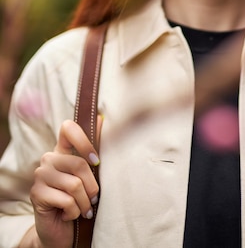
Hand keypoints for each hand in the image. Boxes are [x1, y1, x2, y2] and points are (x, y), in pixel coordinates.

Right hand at [28, 118, 101, 247]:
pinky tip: (69, 215)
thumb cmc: (80, 200)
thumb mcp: (89, 176)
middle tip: (93, 199)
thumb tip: (103, 119)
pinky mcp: (36, 193)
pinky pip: (67, 200)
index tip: (96, 161)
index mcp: (62, 150)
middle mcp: (49, 158)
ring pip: (75, 184)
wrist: (62, 231)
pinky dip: (75, 212)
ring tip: (82, 209)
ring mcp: (40, 175)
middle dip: (92, 186)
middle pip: (79, 163)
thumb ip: (93, 152)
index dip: (85, 140)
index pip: (68, 128)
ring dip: (84, 202)